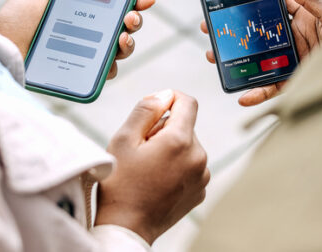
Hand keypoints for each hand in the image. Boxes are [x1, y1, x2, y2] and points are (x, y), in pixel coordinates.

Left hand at [0, 0, 155, 78]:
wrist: (2, 48)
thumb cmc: (16, 17)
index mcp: (83, 7)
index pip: (117, 1)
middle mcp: (89, 29)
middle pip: (125, 24)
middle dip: (136, 18)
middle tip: (130, 16)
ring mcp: (87, 52)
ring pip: (121, 48)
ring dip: (130, 41)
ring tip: (122, 37)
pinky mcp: (81, 72)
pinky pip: (105, 72)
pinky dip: (113, 67)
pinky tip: (110, 60)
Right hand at [96, 90, 209, 244]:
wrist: (126, 227)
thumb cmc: (119, 184)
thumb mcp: (123, 139)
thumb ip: (146, 110)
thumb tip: (165, 94)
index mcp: (180, 141)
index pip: (188, 102)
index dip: (170, 99)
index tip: (154, 108)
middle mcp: (198, 156)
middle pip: (185, 126)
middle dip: (164, 129)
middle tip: (140, 149)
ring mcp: (202, 176)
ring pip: (188, 146)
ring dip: (170, 149)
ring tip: (147, 167)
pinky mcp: (200, 191)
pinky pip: (190, 166)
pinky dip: (176, 166)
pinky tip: (156, 180)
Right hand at [201, 0, 321, 106]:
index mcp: (307, 16)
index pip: (274, 5)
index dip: (251, 1)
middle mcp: (298, 37)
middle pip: (260, 34)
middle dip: (235, 32)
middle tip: (211, 29)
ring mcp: (297, 60)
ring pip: (261, 60)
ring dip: (238, 60)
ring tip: (215, 57)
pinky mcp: (299, 82)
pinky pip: (274, 88)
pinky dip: (258, 92)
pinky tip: (243, 95)